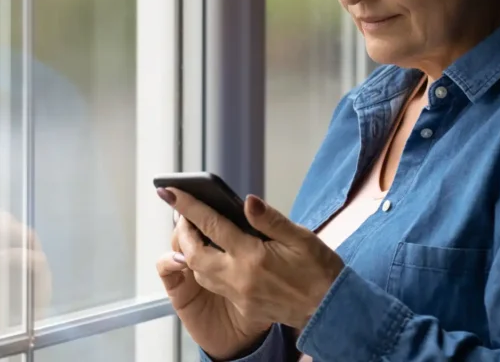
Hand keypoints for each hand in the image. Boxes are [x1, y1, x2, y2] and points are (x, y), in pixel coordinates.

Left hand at [159, 188, 344, 339]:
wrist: (329, 309)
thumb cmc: (320, 272)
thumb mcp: (302, 237)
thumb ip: (270, 219)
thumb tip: (247, 202)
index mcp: (253, 257)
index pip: (211, 226)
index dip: (188, 206)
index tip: (170, 191)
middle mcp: (240, 278)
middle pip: (193, 254)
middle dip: (182, 232)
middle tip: (183, 214)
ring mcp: (239, 295)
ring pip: (199, 272)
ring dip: (191, 251)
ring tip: (194, 232)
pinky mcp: (243, 305)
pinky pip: (214, 285)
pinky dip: (205, 267)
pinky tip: (213, 255)